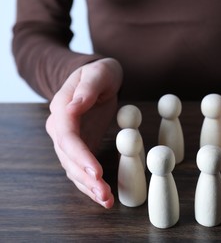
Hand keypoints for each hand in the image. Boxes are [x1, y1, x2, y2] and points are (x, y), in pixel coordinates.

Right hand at [46, 58, 122, 207]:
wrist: (99, 78)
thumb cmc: (99, 73)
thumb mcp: (98, 74)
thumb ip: (86, 89)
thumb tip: (72, 108)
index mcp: (62, 109)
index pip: (67, 137)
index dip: (80, 155)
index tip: (97, 171)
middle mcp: (60, 128)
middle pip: (68, 158)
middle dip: (86, 178)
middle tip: (104, 194)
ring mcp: (68, 140)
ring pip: (73, 168)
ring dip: (88, 187)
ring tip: (106, 200)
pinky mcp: (80, 147)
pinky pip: (81, 169)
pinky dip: (90, 184)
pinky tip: (102, 197)